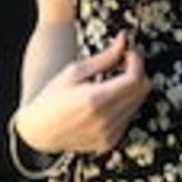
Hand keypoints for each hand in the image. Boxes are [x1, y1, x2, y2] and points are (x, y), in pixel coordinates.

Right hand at [14, 31, 151, 154]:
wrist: (39, 131)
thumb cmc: (53, 97)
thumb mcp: (75, 71)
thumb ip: (105, 57)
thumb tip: (124, 39)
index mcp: (95, 99)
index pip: (135, 78)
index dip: (136, 61)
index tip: (128, 53)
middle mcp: (105, 120)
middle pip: (142, 90)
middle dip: (136, 72)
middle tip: (121, 64)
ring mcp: (108, 134)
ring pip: (138, 104)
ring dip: (130, 89)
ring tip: (110, 82)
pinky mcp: (109, 142)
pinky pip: (128, 118)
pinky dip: (123, 105)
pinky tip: (106, 101)